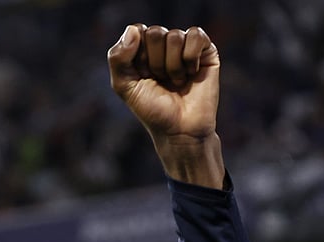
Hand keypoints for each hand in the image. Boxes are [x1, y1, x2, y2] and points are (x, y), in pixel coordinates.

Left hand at [107, 24, 224, 187]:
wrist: (180, 129)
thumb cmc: (151, 109)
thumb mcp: (124, 86)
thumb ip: (117, 58)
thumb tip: (134, 29)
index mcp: (142, 49)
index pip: (136, 31)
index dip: (138, 56)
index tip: (142, 76)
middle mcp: (163, 45)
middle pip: (155, 33)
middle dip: (155, 63)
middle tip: (161, 80)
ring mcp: (185, 46)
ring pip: (174, 36)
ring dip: (172, 66)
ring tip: (176, 81)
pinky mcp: (206, 50)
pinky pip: (195, 35)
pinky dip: (190, 58)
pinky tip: (191, 73)